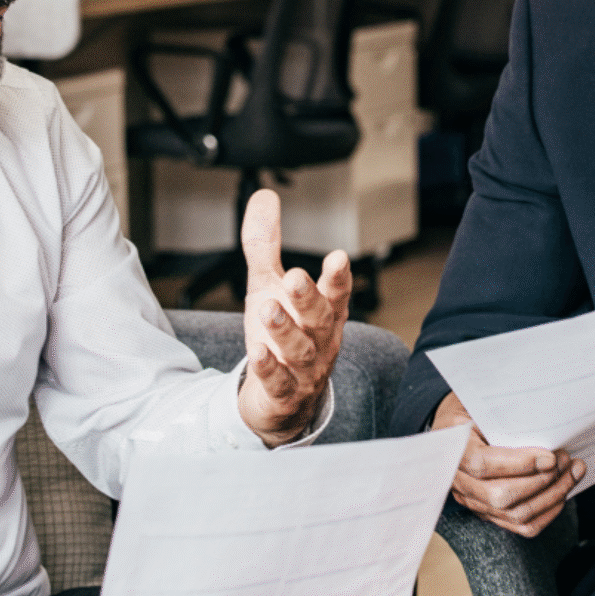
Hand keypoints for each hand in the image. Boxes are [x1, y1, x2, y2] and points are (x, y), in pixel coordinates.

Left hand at [238, 188, 350, 444]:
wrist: (283, 399)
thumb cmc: (280, 335)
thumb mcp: (269, 285)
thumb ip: (265, 245)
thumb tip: (264, 196)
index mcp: (322, 312)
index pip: (335, 292)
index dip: (337, 276)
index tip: (337, 257)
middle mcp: (319, 340)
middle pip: (320, 319)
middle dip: (309, 298)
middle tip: (296, 277)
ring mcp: (303, 369)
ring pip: (300, 351)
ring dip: (285, 330)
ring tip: (269, 309)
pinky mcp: (283, 393)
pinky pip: (278, 382)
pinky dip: (269, 367)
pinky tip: (257, 352)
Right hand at [434, 391, 583, 537]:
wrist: (454, 428)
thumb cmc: (472, 411)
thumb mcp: (482, 403)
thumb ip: (504, 415)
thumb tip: (545, 425)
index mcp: (453, 448)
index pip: (482, 464)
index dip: (519, 464)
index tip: (550, 456)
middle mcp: (458, 480)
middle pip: (500, 496)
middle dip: (542, 481)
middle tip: (565, 460)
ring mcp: (473, 501)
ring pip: (515, 514)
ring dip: (551, 496)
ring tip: (572, 472)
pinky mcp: (488, 512)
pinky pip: (520, 525)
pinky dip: (547, 512)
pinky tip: (562, 492)